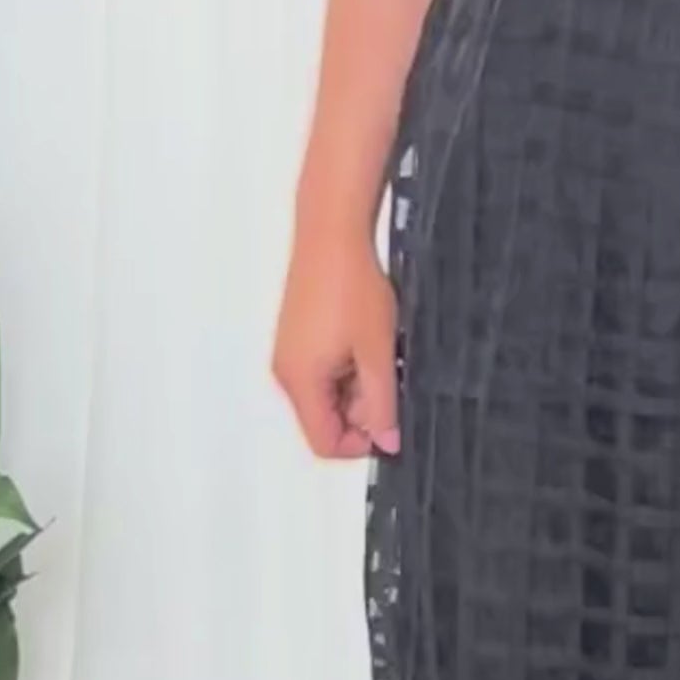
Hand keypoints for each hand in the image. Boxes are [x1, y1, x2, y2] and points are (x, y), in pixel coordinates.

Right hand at [272, 225, 400, 460]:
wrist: (331, 236)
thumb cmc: (354, 291)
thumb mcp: (377, 353)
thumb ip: (382, 404)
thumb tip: (387, 444)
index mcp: (301, 384)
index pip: (325, 443)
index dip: (361, 444)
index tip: (391, 421)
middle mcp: (287, 375)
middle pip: (325, 419)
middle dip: (362, 410)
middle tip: (392, 376)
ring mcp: (289, 354)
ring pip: (326, 394)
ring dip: (358, 385)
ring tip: (382, 352)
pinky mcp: (296, 337)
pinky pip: (322, 371)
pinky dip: (348, 367)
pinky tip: (367, 340)